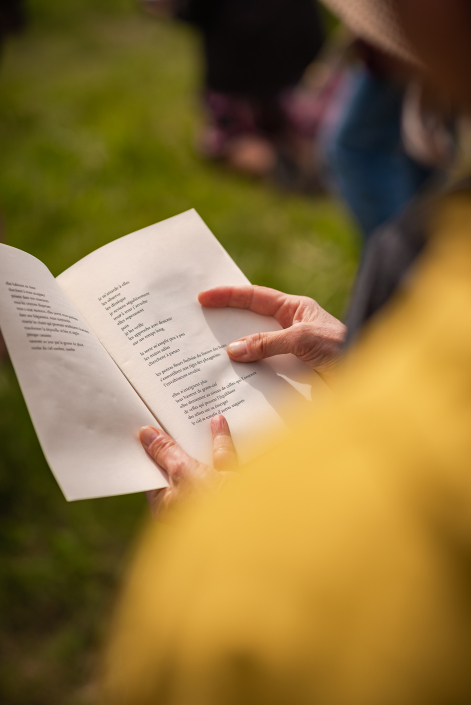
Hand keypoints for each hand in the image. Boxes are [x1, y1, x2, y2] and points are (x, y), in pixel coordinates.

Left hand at [140, 415, 236, 520]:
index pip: (152, 473)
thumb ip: (166, 452)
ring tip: (188, 417)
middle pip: (176, 465)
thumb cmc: (209, 505)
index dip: (148, 451)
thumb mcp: (182, 471)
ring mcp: (210, 491)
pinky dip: (220, 441)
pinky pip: (222, 458)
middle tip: (164, 418)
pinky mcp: (230, 484)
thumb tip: (147, 435)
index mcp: (167, 504)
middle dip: (173, 443)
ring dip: (197, 440)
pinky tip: (217, 424)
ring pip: (201, 460)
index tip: (144, 430)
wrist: (250, 517)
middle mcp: (187, 499)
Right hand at [198, 285, 345, 382]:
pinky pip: (264, 373)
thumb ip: (268, 342)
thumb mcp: (303, 339)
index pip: (255, 297)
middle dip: (226, 325)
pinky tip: (233, 382)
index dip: (229, 296)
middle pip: (250, 324)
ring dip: (236, 356)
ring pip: (255, 351)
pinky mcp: (292, 375)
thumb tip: (233, 350)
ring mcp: (290, 353)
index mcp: (294, 309)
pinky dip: (248, 377)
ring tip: (207, 358)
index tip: (204, 298)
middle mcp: (290, 328)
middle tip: (198, 327)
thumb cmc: (342, 347)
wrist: (368, 378)